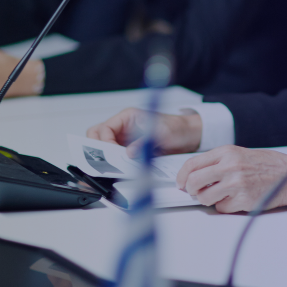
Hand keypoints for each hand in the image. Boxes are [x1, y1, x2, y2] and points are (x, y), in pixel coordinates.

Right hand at [86, 108, 202, 155]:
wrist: (188, 135)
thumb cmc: (176, 127)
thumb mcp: (162, 133)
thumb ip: (144, 142)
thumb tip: (129, 153)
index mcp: (127, 117)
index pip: (105, 128)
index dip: (104, 141)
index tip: (111, 153)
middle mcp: (123, 127)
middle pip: (98, 135)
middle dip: (98, 148)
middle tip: (104, 160)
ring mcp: (125, 139)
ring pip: (104, 146)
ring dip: (106, 156)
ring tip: (111, 166)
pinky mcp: (130, 149)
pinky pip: (116, 156)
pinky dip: (115, 162)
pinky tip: (120, 169)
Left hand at [176, 146, 286, 212]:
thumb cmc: (265, 165)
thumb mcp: (239, 154)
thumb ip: (217, 162)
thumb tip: (193, 175)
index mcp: (227, 152)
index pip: (193, 164)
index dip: (181, 176)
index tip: (180, 182)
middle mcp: (230, 166)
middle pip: (193, 181)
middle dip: (190, 190)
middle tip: (193, 192)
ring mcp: (237, 183)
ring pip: (204, 198)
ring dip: (207, 199)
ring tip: (219, 195)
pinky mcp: (243, 199)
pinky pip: (221, 208)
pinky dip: (225, 206)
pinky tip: (235, 199)